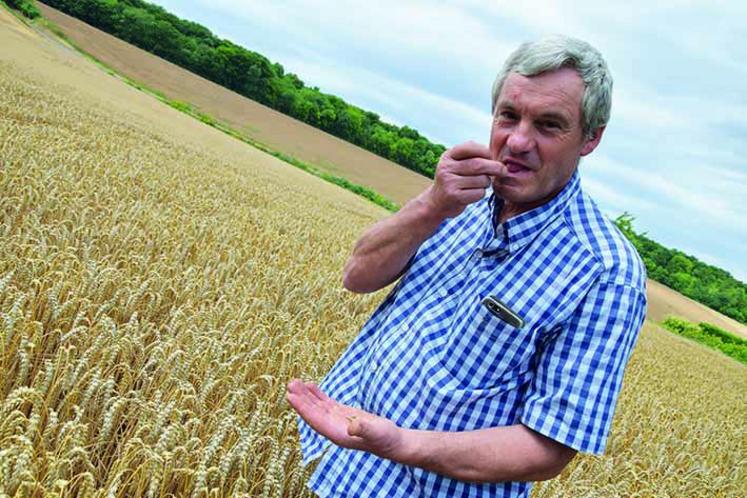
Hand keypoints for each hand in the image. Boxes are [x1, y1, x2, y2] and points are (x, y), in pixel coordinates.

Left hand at [286, 379, 403, 459]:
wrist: (393, 442)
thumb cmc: (385, 439)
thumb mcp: (376, 432)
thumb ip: (363, 428)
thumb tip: (352, 426)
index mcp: (336, 434)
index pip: (315, 419)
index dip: (302, 408)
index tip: (291, 396)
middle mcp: (333, 428)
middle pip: (312, 412)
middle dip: (300, 399)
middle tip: (290, 384)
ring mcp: (337, 421)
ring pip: (317, 406)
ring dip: (306, 395)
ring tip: (295, 382)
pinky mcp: (343, 414)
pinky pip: (325, 403)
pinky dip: (317, 394)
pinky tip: (309, 385)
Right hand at [422, 141, 506, 218]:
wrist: (436, 202)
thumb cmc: (454, 180)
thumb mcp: (456, 164)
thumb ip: (472, 156)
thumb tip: (495, 156)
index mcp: (448, 156)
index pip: (470, 147)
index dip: (486, 152)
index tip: (492, 157)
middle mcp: (446, 168)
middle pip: (478, 165)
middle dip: (495, 167)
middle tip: (503, 170)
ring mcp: (449, 182)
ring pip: (481, 180)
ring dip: (486, 183)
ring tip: (479, 185)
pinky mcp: (453, 196)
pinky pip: (478, 193)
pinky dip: (481, 194)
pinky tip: (473, 194)